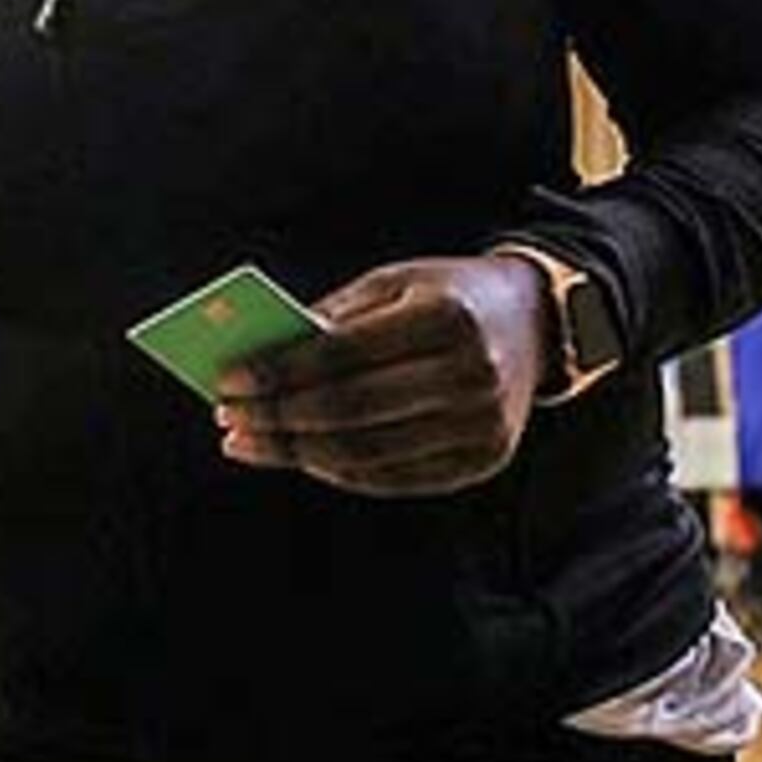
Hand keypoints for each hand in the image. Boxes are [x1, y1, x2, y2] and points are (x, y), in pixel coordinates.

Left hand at [214, 256, 552, 497]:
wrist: (536, 324)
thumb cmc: (446, 296)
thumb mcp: (393, 283)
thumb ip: (331, 319)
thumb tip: (257, 359)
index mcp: (446, 318)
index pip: (342, 356)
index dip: (277, 373)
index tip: (225, 382)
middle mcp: (472, 376)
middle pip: (349, 412)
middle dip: (276, 419)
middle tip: (226, 419)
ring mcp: (484, 426)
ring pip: (366, 453)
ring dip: (295, 453)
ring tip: (249, 443)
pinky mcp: (484, 462)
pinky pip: (395, 478)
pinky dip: (339, 472)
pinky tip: (301, 458)